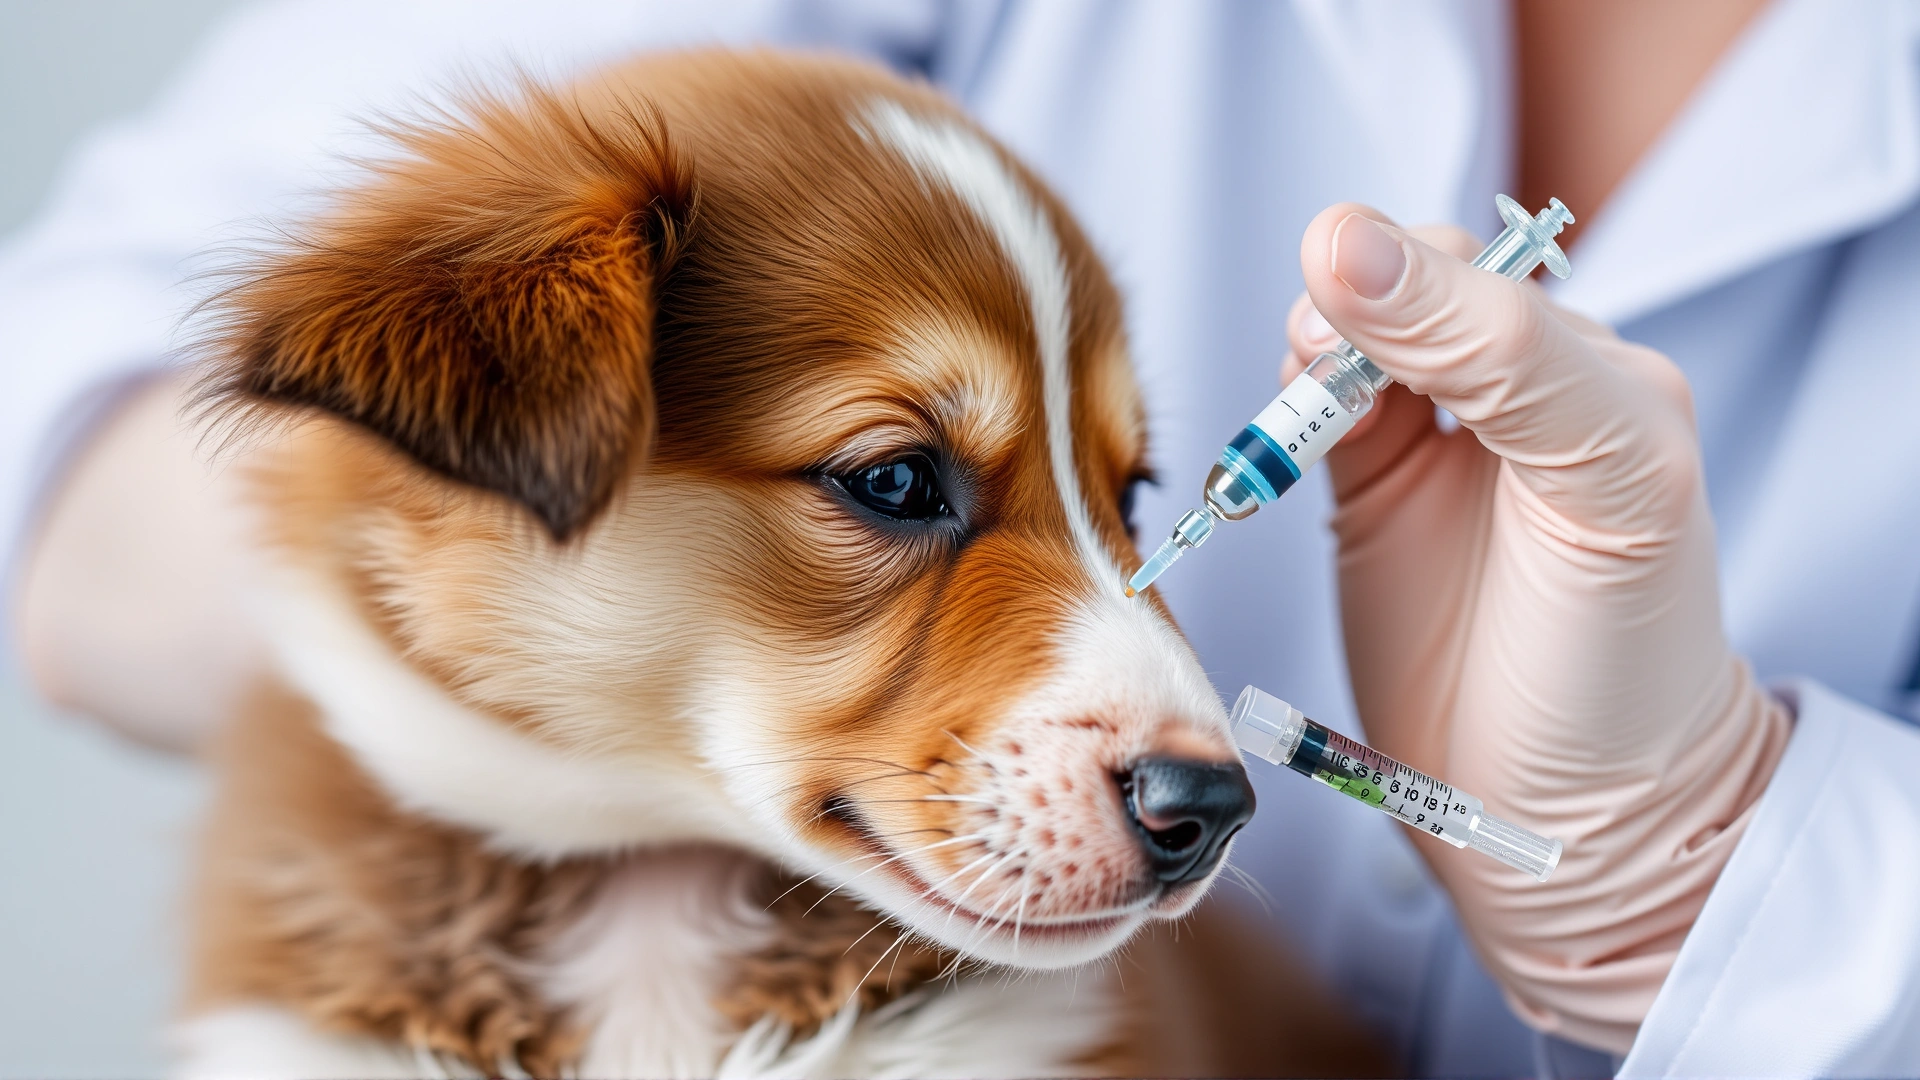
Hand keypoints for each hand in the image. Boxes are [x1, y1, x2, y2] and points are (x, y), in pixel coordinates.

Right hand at [1285, 206, 1790, 1052]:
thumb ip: (1496, 353)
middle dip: (1350, 312)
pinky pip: (1312, 417)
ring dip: (1309, 360)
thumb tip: (1347, 241)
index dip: (1406, 280)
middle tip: (1312, 371)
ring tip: (1295, 418)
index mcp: (1598, 375)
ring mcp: (1439, 447)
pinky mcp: (1371, 495)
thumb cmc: (1622, 667)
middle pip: (1408, 292)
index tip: (1336, 330)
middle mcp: (1519, 397)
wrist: (1572, 821)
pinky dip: (1281, 415)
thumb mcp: (1603, 486)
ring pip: (1350, 346)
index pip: (1484, 275)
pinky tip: (1278, 443)